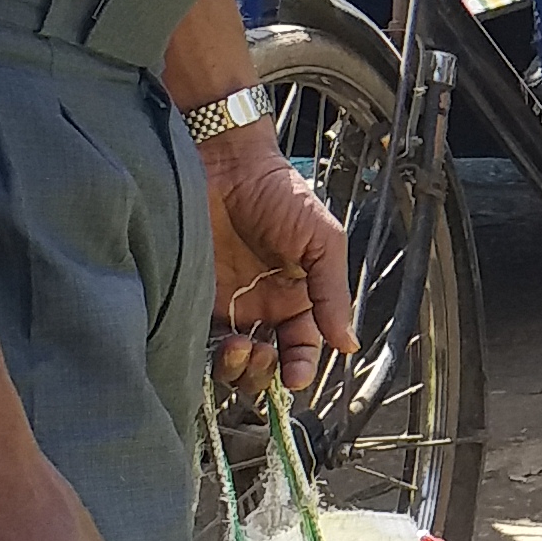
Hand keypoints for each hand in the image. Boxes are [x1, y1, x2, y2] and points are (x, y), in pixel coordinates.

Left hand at [205, 133, 354, 396]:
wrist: (225, 164)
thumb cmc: (278, 193)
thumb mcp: (322, 240)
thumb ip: (333, 294)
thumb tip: (348, 343)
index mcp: (297, 297)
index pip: (302, 347)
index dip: (301, 367)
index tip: (296, 376)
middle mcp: (261, 307)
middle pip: (265, 365)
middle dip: (266, 374)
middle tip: (264, 355)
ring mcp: (226, 306)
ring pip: (231, 363)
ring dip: (239, 369)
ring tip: (239, 347)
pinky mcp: (194, 300)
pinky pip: (200, 344)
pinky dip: (209, 357)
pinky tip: (220, 343)